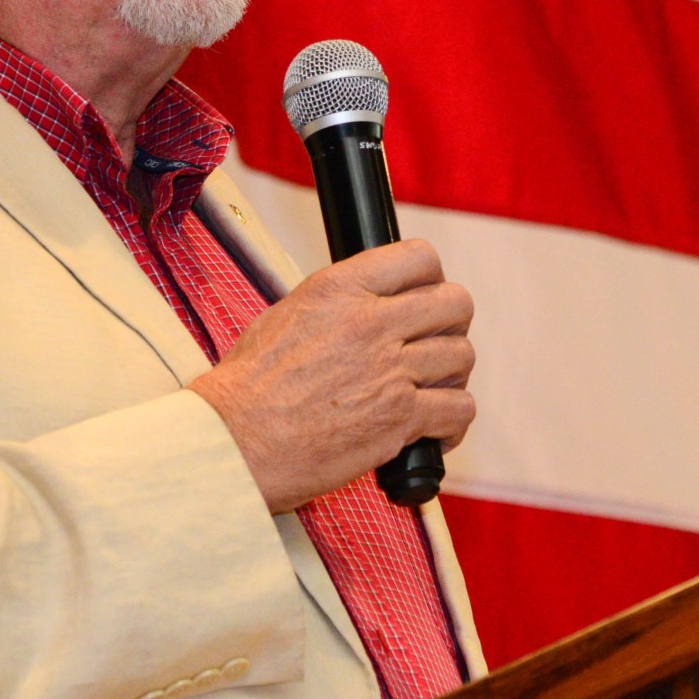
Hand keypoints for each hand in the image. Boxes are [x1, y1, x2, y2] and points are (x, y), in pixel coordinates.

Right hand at [187, 239, 474, 514]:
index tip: (426, 298)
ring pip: (462, 356)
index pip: (419, 257)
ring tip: (431, 391)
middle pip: (455, 303)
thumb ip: (340, 303)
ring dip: (451, 376)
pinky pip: (459, 409)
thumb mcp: (289, 314)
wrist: (236, 441)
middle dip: (451, 324)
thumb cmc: (249, 386)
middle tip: (434, 344)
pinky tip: (433, 431)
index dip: (431, 279)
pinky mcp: (400, 418)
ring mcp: (390, 370)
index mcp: (339, 288)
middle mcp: (370, 322)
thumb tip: (374, 305)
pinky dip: (452, 424)